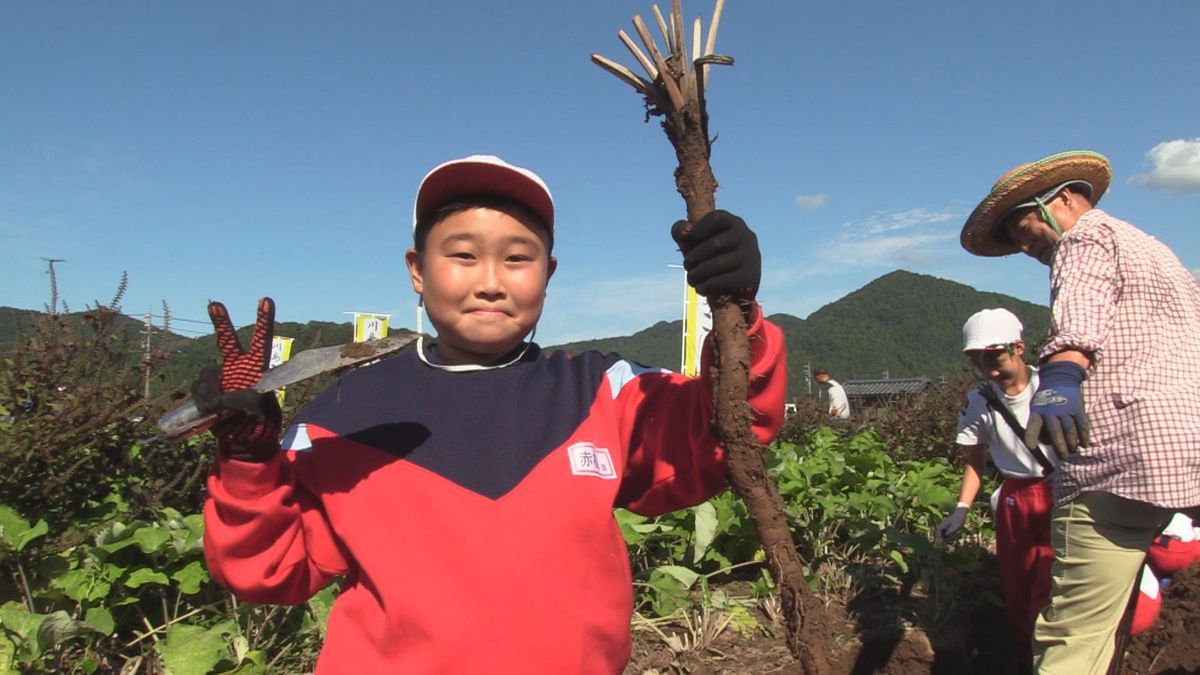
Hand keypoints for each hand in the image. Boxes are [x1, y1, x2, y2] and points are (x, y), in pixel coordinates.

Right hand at [191, 298, 280, 459]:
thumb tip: (224, 395)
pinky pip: (199, 389)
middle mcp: (238, 368)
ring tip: (223, 410)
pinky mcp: (205, 391)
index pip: (262, 342)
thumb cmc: (260, 425)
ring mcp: (220, 378)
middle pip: (228, 341)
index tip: (266, 299)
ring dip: (212, 391)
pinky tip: (213, 412)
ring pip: (209, 374)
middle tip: (215, 303)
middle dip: (221, 323)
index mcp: (258, 370)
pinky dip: (204, 401)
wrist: (243, 442)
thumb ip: (247, 400)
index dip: (264, 321)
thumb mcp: (261, 413)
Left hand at [671, 210, 760, 300]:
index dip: (699, 227)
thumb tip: (684, 231)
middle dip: (695, 256)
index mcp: (733, 223)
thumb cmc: (710, 256)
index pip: (716, 218)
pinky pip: (725, 280)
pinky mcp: (751, 276)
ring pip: (720, 264)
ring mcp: (751, 256)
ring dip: (699, 273)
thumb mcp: (694, 241)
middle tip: (687, 265)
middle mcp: (746, 236)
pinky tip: (700, 288)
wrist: (735, 285)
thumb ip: (681, 230)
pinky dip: (708, 285)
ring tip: (691, 279)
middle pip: (715, 244)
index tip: (691, 238)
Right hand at [935, 504, 968, 544]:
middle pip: (938, 534)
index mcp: (943, 525)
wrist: (960, 514)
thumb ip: (951, 530)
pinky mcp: (947, 528)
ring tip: (943, 546)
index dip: (939, 539)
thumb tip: (946, 535)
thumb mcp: (956, 526)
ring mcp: (945, 527)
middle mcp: (942, 526)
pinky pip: (944, 534)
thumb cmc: (958, 520)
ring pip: (940, 534)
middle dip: (939, 540)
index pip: (938, 533)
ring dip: (941, 540)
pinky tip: (946, 542)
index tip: (941, 543)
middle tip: (941, 546)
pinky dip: (944, 538)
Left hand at [1024, 361, 1089, 459]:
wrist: (1059, 379)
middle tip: (1063, 457)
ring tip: (1073, 451)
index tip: (1032, 447)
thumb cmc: (1046, 400)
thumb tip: (1045, 443)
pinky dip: (1084, 436)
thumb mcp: (1037, 407)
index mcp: (1037, 411)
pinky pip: (1082, 425)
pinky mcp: (1077, 408)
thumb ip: (1039, 424)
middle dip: (1059, 447)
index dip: (1031, 436)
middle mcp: (1051, 411)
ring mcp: (1065, 409)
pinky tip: (1084, 444)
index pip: (1032, 426)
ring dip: (1072, 443)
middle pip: (1055, 433)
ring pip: (1069, 431)